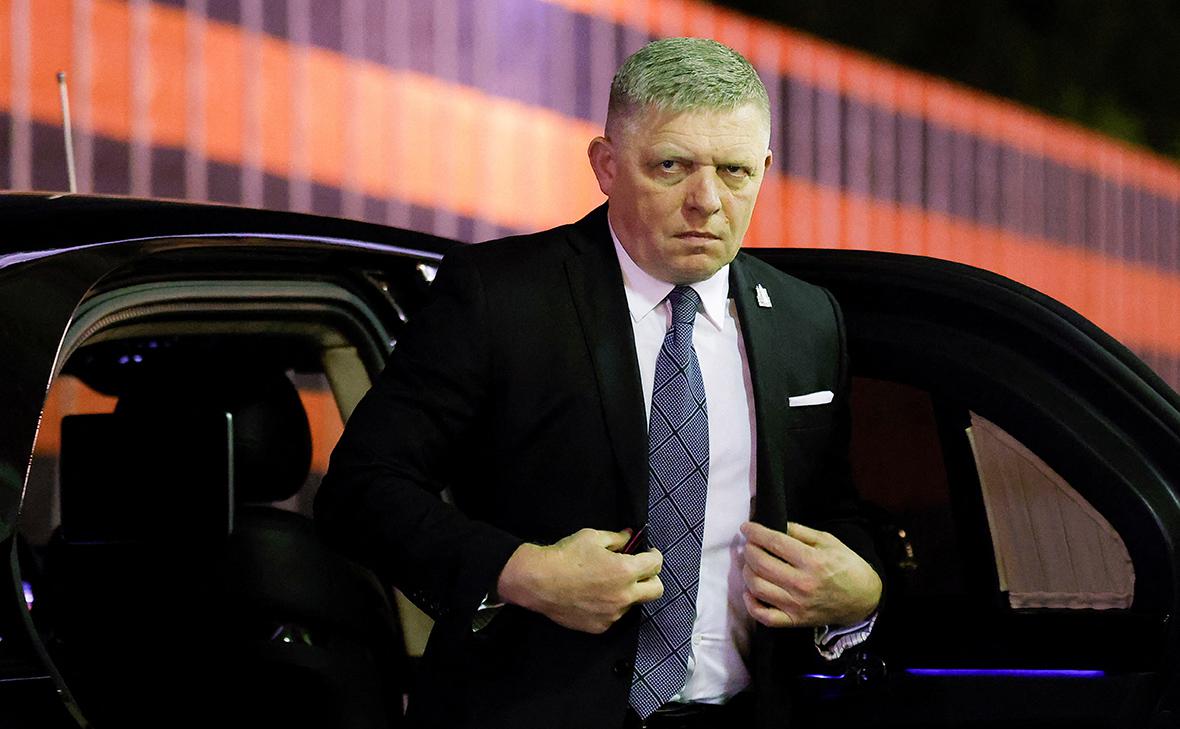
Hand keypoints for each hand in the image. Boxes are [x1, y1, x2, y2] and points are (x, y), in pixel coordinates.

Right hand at [496, 528, 662, 633]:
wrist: (538, 582)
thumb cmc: (565, 556)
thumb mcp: (592, 537)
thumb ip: (616, 538)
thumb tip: (629, 537)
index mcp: (625, 571)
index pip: (655, 564)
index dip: (654, 555)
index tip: (649, 554)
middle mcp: (623, 595)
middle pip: (656, 590)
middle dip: (653, 578)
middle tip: (640, 571)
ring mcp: (613, 613)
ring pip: (632, 603)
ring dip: (627, 592)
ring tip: (606, 583)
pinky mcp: (600, 626)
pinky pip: (613, 615)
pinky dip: (610, 605)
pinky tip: (594, 596)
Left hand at [740, 521, 880, 628]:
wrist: (863, 599)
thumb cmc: (846, 566)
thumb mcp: (829, 541)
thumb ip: (800, 531)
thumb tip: (775, 525)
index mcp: (813, 561)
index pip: (774, 543)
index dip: (755, 532)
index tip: (746, 527)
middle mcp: (802, 584)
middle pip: (760, 563)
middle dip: (749, 549)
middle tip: (750, 544)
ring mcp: (797, 605)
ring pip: (757, 587)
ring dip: (747, 571)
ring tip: (751, 564)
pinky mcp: (794, 621)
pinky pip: (764, 616)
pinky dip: (751, 603)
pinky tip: (750, 591)